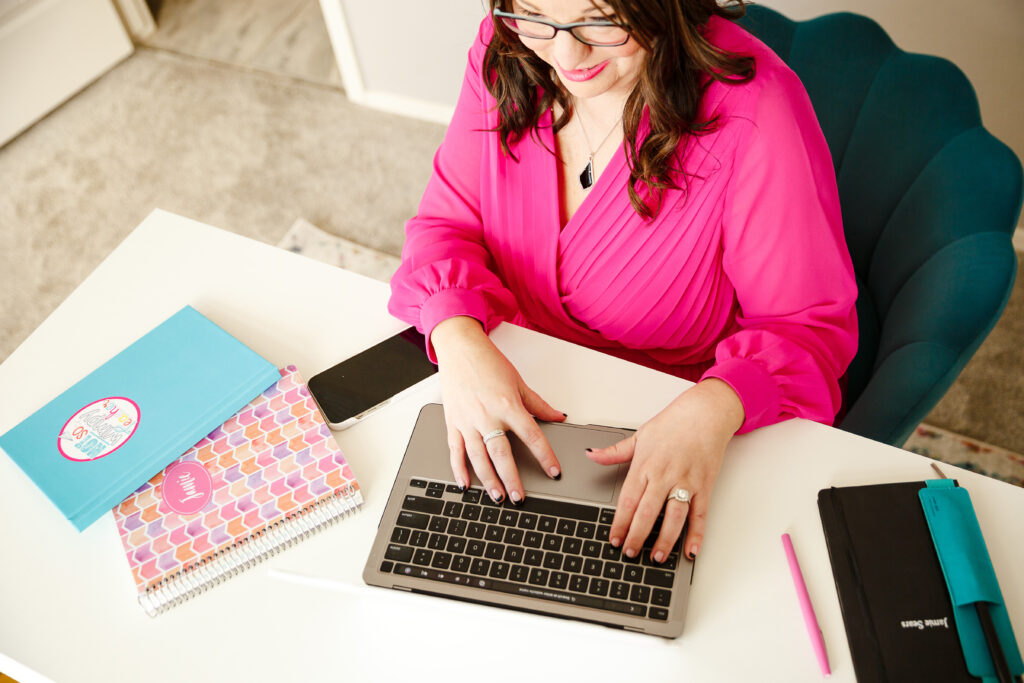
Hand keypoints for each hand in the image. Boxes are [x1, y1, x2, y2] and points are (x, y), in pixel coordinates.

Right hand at [431, 316, 565, 503]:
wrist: (459, 347)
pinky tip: (466, 484)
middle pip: (502, 454)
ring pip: (478, 457)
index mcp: (507, 405)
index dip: (545, 456)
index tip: (553, 472)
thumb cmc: (487, 362)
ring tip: (497, 497)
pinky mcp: (452, 422)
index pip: (532, 436)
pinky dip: (459, 469)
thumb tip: (558, 417)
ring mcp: (467, 421)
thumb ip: (538, 404)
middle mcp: (486, 415)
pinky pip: (455, 451)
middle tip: (519, 498)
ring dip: (488, 480)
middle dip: (512, 479)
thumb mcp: (518, 382)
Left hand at [586, 379, 743, 562]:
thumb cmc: (673, 423)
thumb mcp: (640, 435)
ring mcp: (686, 482)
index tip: (613, 539)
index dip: (620, 523)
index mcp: (645, 465)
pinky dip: (697, 534)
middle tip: (629, 553)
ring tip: (655, 557)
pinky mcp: (704, 486)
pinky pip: (700, 515)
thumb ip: (615, 452)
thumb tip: (592, 455)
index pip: (628, 500)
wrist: (705, 413)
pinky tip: (691, 551)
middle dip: (637, 536)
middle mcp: (664, 475)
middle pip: (647, 512)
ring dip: (665, 540)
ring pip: (674, 517)